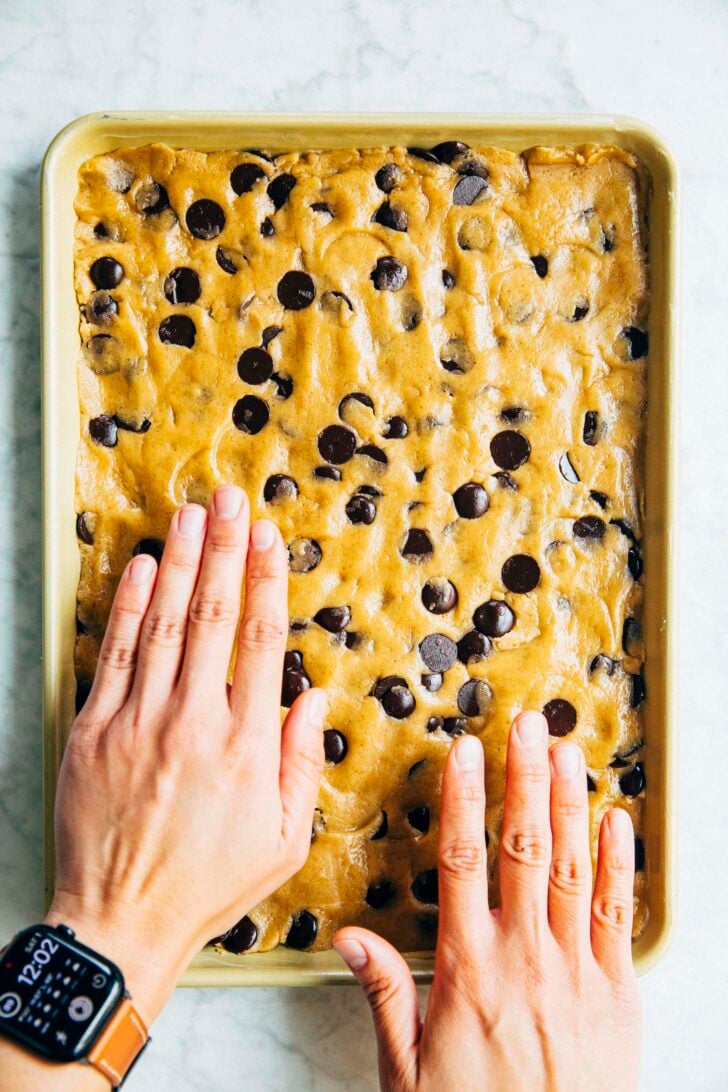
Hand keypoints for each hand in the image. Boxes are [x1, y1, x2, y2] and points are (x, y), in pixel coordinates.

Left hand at [46, 485, 326, 1025]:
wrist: (122, 921)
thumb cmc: (209, 884)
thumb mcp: (283, 839)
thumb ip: (300, 764)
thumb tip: (312, 699)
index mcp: (246, 745)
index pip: (262, 641)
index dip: (266, 579)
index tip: (268, 536)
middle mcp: (195, 721)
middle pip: (214, 616)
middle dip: (224, 549)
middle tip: (229, 499)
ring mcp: (140, 722)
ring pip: (165, 624)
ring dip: (182, 562)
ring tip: (192, 514)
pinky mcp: (95, 732)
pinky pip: (115, 656)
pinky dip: (130, 607)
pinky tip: (145, 568)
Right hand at [333, 713, 640, 1091]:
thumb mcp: (406, 1070)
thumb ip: (385, 993)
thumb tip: (352, 937)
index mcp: (470, 967)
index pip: (463, 861)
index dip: (465, 799)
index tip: (467, 752)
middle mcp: (525, 956)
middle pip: (523, 846)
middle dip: (525, 777)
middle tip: (528, 725)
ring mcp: (576, 970)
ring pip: (573, 868)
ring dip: (570, 803)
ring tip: (567, 751)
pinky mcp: (617, 992)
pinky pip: (619, 915)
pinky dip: (619, 864)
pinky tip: (615, 821)